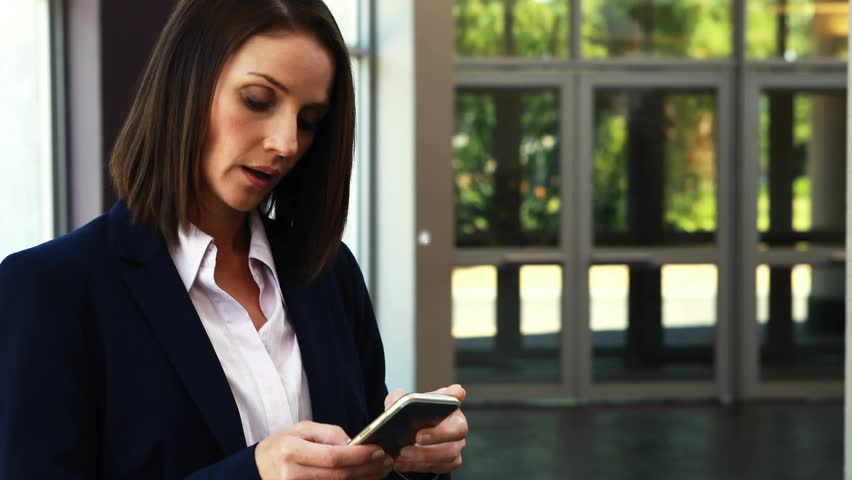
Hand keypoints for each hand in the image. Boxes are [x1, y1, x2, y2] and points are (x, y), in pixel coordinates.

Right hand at [255, 420, 393, 478]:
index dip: (358, 455)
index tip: (378, 450)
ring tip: (381, 470)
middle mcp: (292, 475)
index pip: (332, 457)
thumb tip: (352, 442)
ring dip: (363, 479)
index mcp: (291, 452)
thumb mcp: (300, 429)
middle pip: (338, 476)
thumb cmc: (281, 446)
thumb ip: (328, 433)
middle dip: (367, 469)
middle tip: (387, 461)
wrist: (257, 469)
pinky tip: (364, 478)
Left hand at [384, 384, 467, 474]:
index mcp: (447, 405)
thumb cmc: (411, 415)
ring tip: (403, 453)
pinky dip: (417, 466)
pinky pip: (437, 467)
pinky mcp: (447, 463)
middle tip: (417, 437)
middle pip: (458, 431)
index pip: (456, 397)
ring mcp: (455, 446)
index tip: (446, 401)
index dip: (454, 396)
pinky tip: (401, 462)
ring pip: (449, 454)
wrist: (408, 436)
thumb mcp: (402, 401)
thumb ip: (399, 398)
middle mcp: (456, 425)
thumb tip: (398, 400)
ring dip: (425, 455)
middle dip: (438, 435)